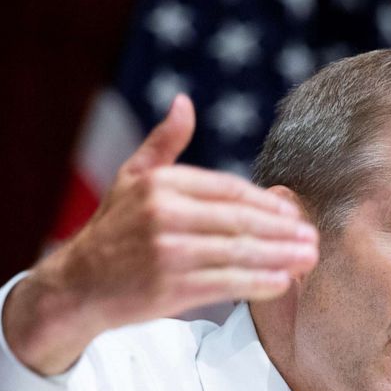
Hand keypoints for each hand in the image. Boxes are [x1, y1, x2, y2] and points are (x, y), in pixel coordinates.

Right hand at [4, 94, 317, 374]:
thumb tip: (184, 103)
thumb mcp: (131, 179)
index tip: (292, 213)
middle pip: (240, 221)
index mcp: (160, 184)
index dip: (265, 202)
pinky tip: (281, 282)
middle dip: (282, 231)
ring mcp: (168, 252)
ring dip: (279, 257)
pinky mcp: (169, 287)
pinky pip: (226, 284)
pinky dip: (258, 283)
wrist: (77, 286)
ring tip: (307, 259)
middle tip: (313, 238)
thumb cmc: (110, 232)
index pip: (228, 189)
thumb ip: (163, 144)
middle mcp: (164, 215)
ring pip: (238, 252)